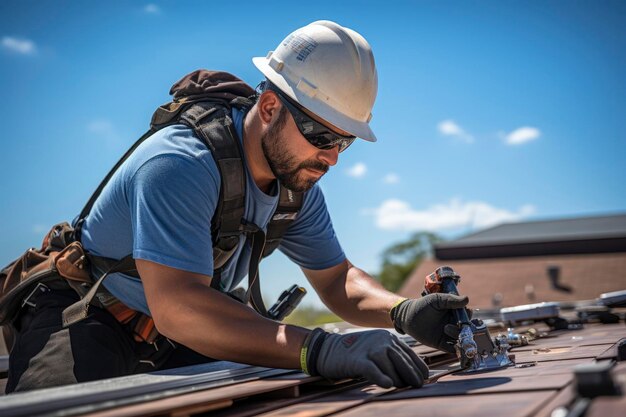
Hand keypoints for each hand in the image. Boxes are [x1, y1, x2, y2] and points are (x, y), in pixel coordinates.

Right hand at [306, 329, 428, 387]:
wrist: (327, 349)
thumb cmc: (354, 353)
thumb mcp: (375, 349)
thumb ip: (391, 356)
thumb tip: (410, 374)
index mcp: (387, 338)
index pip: (409, 353)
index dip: (418, 366)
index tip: (424, 377)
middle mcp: (381, 341)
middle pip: (403, 360)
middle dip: (412, 374)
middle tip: (417, 385)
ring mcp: (370, 349)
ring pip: (391, 367)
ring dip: (398, 380)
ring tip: (401, 387)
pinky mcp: (358, 360)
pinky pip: (373, 369)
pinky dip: (381, 377)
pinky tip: (388, 384)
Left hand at [392, 293, 469, 352]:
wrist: (408, 317)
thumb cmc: (422, 305)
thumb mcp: (436, 300)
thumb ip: (450, 300)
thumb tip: (466, 299)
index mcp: (454, 312)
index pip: (466, 315)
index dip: (467, 314)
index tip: (465, 312)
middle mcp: (453, 324)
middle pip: (466, 328)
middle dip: (465, 328)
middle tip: (459, 324)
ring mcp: (448, 334)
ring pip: (460, 339)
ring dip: (457, 335)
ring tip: (446, 328)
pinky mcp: (441, 344)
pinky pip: (452, 349)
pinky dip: (455, 349)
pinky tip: (454, 345)